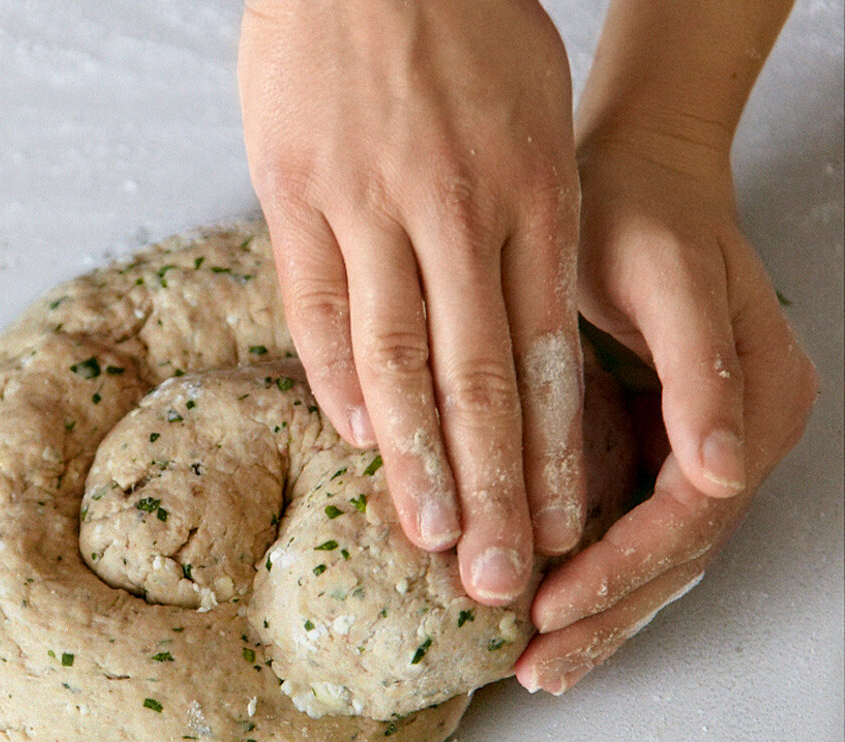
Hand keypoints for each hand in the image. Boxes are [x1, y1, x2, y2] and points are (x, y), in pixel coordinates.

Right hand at [238, 0, 586, 604]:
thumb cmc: (462, 30)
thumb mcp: (530, 120)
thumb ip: (527, 230)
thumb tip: (513, 338)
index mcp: (527, 192)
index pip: (542, 353)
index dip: (550, 449)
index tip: (557, 527)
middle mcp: (453, 210)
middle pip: (477, 377)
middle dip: (494, 487)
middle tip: (501, 577)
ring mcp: (368, 202)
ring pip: (397, 357)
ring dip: (416, 457)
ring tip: (432, 537)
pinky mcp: (295, 191)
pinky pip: (314, 303)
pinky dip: (335, 376)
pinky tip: (354, 439)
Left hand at [515, 134, 818, 694]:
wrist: (640, 174)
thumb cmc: (644, 211)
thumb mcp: (668, 276)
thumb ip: (700, 371)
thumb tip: (723, 473)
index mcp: (757, 402)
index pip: (689, 514)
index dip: (621, 568)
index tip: (551, 605)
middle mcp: (740, 436)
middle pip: (678, 554)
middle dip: (607, 614)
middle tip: (541, 668)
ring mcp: (707, 446)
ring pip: (659, 555)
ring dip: (603, 612)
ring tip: (543, 664)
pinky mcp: (666, 445)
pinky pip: (636, 526)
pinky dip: (597, 572)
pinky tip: (553, 607)